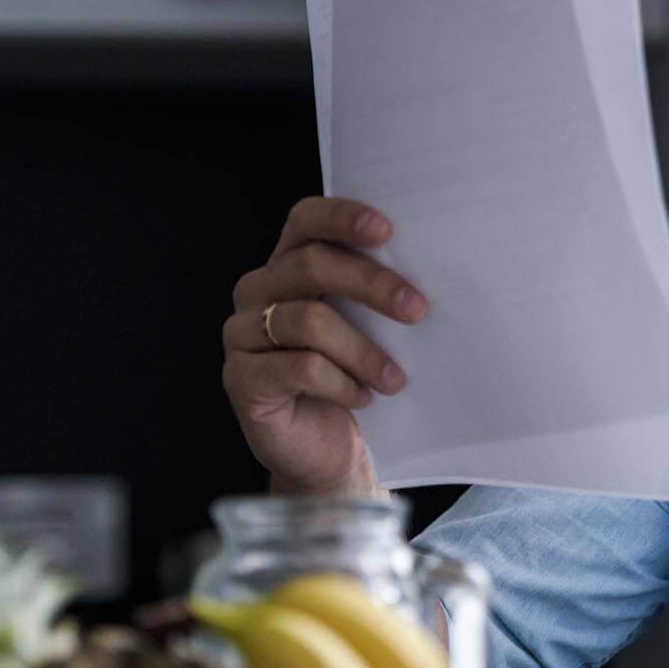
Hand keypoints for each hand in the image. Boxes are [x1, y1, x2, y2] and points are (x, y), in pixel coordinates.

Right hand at [222, 197, 427, 496]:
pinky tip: (363, 398)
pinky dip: (341, 383)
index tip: (387, 230)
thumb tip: (427, 267)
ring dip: (363, 351)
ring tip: (396, 379)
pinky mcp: (241, 379)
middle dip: (372, 284)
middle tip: (418, 310)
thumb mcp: (368, 327)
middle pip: (311, 266)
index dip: (342, 217)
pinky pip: (298, 368)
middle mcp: (257, 291)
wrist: (326, 450)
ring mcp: (242, 335)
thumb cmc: (353, 377)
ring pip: (308, 321)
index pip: (305, 220)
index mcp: (288, 265)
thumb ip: (377, 292)